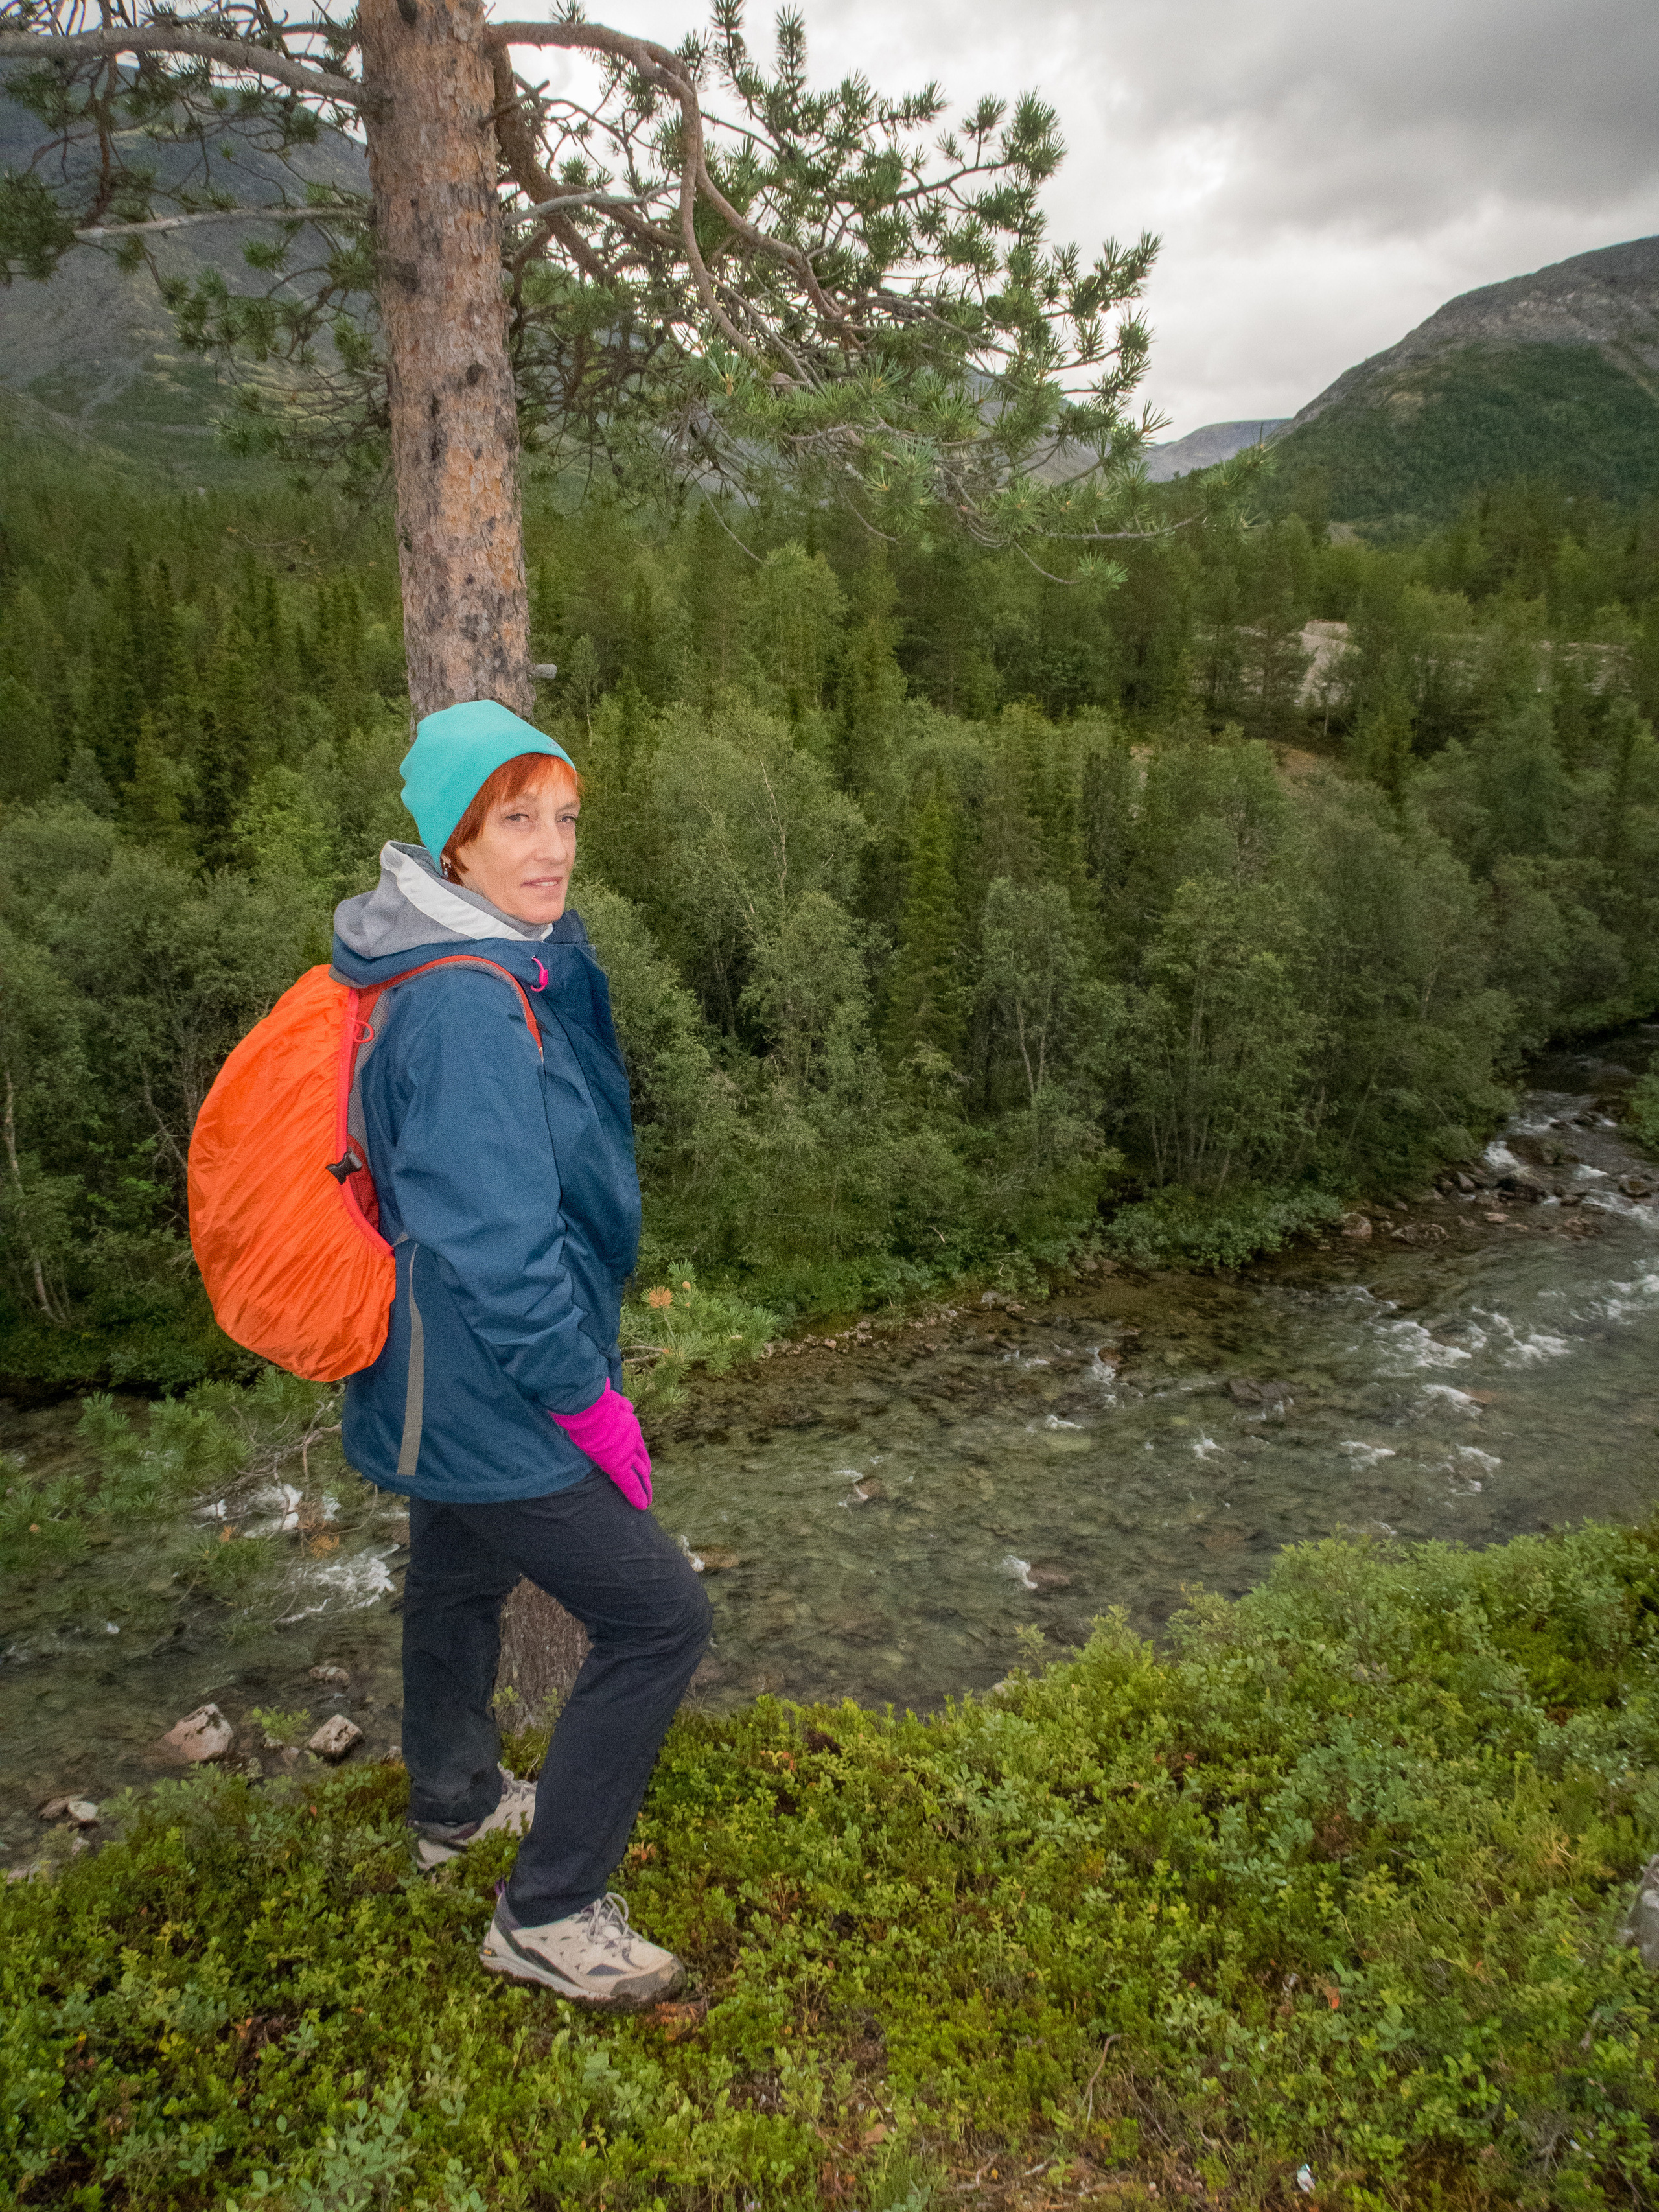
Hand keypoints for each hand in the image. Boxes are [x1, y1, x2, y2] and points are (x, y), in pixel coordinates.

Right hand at [548, 1380, 651, 1509]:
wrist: (591, 1408)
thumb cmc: (597, 1403)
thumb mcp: (613, 1403)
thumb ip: (621, 1407)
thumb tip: (625, 1405)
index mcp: (628, 1427)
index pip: (637, 1446)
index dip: (640, 1456)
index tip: (645, 1466)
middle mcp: (630, 1440)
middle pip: (640, 1460)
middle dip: (644, 1472)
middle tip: (648, 1481)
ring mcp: (626, 1452)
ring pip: (639, 1471)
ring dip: (644, 1484)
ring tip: (648, 1495)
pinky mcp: (617, 1463)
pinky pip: (629, 1482)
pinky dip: (636, 1494)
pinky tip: (643, 1505)